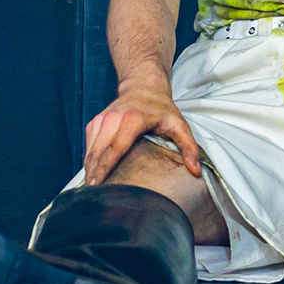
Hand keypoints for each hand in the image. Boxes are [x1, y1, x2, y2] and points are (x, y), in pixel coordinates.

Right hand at [83, 74, 202, 185]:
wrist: (144, 86)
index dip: (105, 169)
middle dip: (94, 175)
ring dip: (89, 170)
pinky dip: (89, 160)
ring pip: (91, 150)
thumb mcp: (179, 125)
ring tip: (91, 191)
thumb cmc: (161, 108)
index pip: (114, 149)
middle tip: (92, 197)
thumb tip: (195, 171)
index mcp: (132, 120)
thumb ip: (189, 147)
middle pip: (98, 153)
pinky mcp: (95, 122)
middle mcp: (113, 118)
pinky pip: (89, 145)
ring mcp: (102, 119)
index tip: (98, 187)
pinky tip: (93, 174)